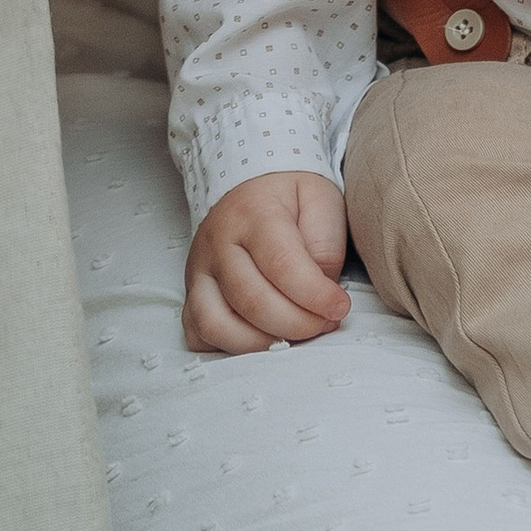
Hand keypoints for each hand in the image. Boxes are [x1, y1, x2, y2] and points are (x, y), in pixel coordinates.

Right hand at [184, 172, 351, 352]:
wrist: (251, 184)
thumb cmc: (289, 196)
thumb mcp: (321, 199)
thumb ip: (325, 244)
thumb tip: (321, 292)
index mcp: (254, 213)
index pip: (282, 264)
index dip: (315, 295)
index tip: (339, 307)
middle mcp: (218, 243)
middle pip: (250, 300)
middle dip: (296, 324)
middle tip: (323, 323)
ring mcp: (199, 271)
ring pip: (216, 324)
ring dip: (261, 343)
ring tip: (294, 335)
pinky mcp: (191, 293)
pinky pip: (197, 333)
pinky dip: (227, 347)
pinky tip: (259, 337)